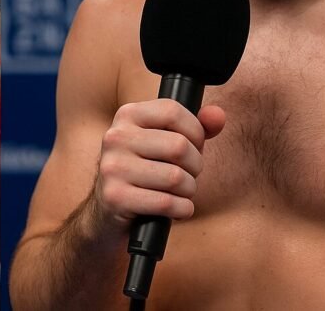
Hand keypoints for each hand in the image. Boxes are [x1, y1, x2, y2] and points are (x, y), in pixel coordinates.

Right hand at [91, 100, 224, 231]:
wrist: (107, 211)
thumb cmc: (144, 171)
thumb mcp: (165, 142)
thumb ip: (195, 127)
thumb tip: (218, 116)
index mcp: (127, 115)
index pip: (173, 112)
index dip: (195, 131)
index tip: (193, 146)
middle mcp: (116, 137)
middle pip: (179, 146)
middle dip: (194, 166)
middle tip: (187, 174)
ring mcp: (113, 167)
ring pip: (176, 177)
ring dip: (188, 191)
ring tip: (179, 192)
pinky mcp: (115, 197)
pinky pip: (167, 203)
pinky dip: (181, 209)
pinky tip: (174, 209)